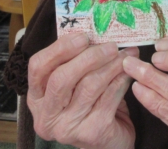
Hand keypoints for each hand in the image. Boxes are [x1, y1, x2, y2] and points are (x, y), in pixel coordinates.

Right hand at [27, 33, 138, 148]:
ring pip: (88, 86)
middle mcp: (46, 115)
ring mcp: (66, 127)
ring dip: (112, 66)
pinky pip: (108, 98)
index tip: (84, 36)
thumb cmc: (93, 105)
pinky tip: (130, 72)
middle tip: (112, 45)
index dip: (60, 48)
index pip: (38, 67)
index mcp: (37, 97)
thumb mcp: (78, 83)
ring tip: (128, 55)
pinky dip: (121, 80)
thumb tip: (94, 29)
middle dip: (89, 57)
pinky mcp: (90, 133)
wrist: (111, 141)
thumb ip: (77, 60)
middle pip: (61, 77)